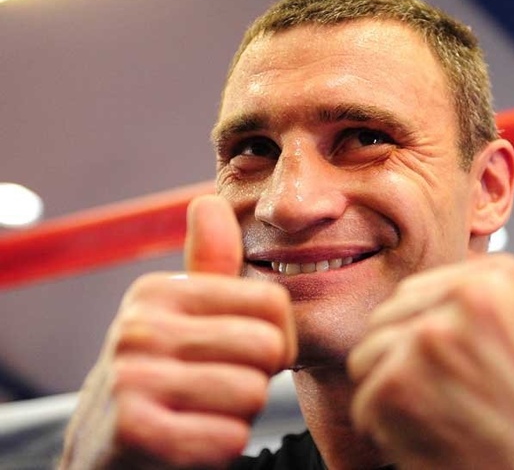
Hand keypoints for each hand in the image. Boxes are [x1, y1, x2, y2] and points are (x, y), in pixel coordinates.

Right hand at [60, 195, 296, 467]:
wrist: (104, 450)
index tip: (246, 356)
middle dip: (258, 378)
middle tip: (220, 390)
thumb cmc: (160, 377)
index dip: (278, 339)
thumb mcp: (179, 317)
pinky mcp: (134, 431)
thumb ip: (206, 266)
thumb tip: (209, 201)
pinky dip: (222, 446)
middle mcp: (140, 326)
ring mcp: (131, 377)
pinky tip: (192, 440)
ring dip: (239, 414)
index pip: (274, 303)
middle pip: (268, 347)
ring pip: (252, 393)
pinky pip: (229, 438)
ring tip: (203, 412)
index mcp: (158, 291)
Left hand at [348, 253, 513, 469]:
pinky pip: (363, 399)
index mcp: (499, 278)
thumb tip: (423, 288)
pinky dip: (383, 428)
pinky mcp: (400, 382)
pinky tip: (425, 437)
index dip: (420, 334)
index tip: (443, 363)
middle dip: (400, 359)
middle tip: (440, 394)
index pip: (416, 291)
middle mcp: (464, 297)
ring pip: (368, 354)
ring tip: (433, 415)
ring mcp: (429, 337)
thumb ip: (477, 296)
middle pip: (388, 317)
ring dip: (388, 391)